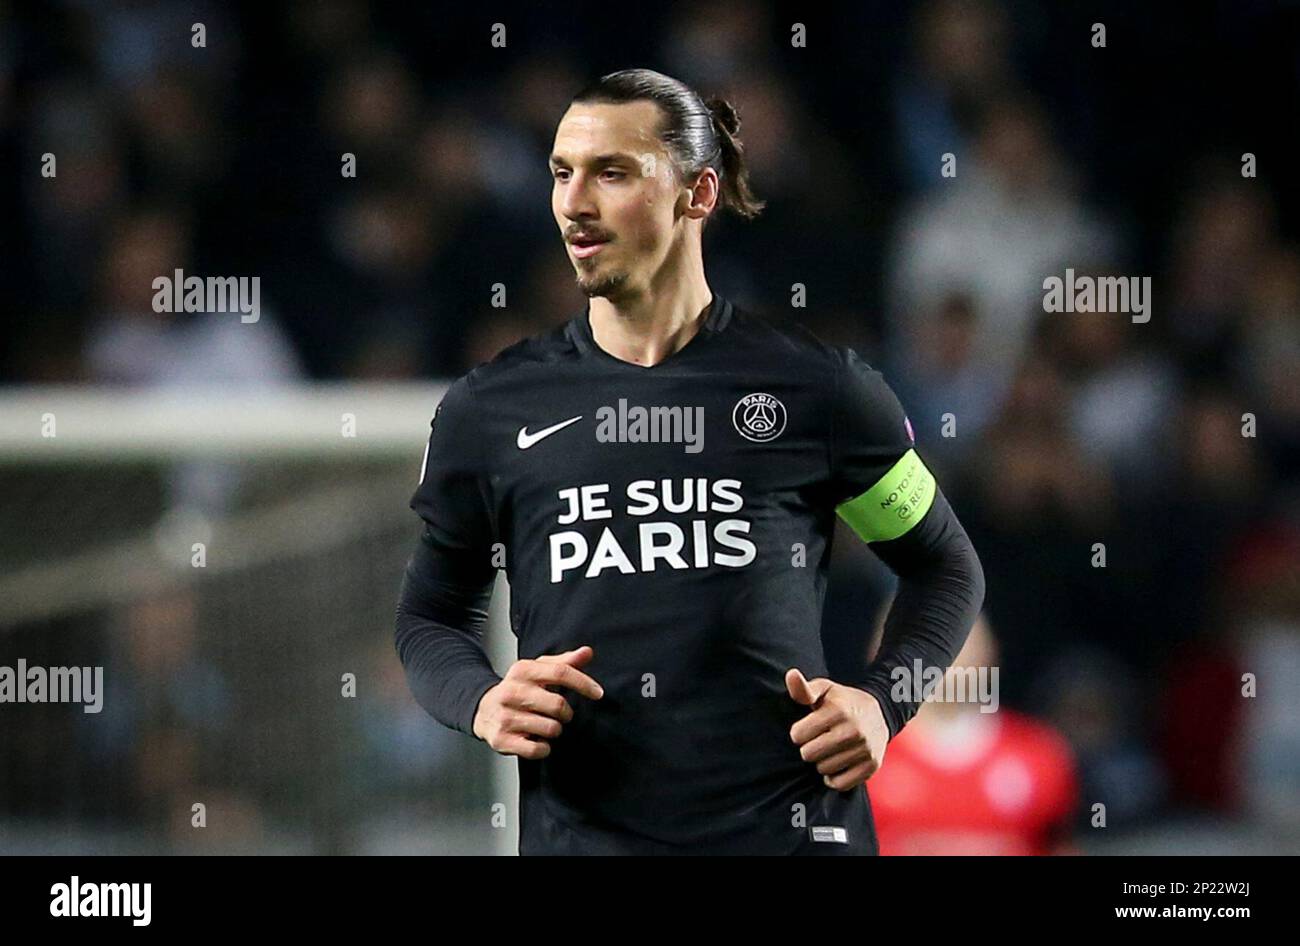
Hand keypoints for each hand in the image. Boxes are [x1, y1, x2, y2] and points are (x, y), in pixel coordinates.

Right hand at [473, 645, 603, 758]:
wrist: (483, 709)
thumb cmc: (518, 690)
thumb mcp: (538, 671)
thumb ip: (564, 662)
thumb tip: (587, 652)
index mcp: (522, 670)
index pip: (560, 672)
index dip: (583, 683)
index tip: (598, 693)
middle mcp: (511, 692)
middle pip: (558, 705)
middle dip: (566, 713)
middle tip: (560, 714)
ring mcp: (504, 716)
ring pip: (551, 729)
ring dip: (554, 730)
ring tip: (543, 724)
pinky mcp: (501, 739)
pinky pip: (538, 749)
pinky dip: (544, 747)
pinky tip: (535, 738)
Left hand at [786, 668, 888, 790]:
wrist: (879, 712)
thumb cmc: (841, 701)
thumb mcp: (823, 690)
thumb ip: (803, 688)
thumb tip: (791, 675)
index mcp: (838, 710)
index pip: (797, 735)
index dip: (798, 732)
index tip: (806, 728)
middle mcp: (854, 730)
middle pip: (809, 754)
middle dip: (809, 748)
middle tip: (818, 740)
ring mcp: (865, 749)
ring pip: (823, 769)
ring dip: (822, 762)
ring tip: (829, 750)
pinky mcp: (872, 766)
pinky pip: (840, 784)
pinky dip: (834, 778)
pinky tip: (837, 764)